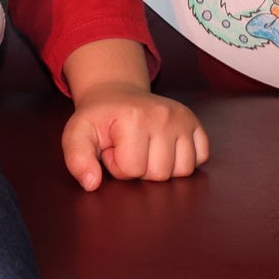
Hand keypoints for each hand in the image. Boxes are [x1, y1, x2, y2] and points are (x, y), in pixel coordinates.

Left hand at [58, 39, 210, 189]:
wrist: (116, 95)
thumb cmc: (99, 119)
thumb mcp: (77, 134)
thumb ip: (77, 159)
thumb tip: (91, 184)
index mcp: (134, 117)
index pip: (132, 170)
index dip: (118, 165)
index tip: (113, 148)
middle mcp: (164, 115)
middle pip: (159, 174)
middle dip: (140, 169)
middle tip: (129, 148)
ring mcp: (183, 118)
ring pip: (183, 171)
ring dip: (162, 167)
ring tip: (146, 149)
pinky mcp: (195, 122)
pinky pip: (201, 157)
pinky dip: (184, 159)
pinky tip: (166, 148)